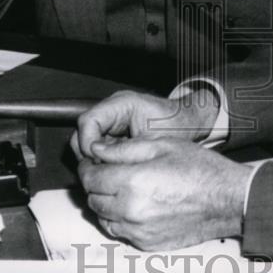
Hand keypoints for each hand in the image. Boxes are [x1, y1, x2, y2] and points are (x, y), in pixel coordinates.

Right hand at [71, 88, 219, 160]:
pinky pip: (98, 146)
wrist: (190, 123)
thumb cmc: (177, 125)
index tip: (97, 160)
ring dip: (95, 158)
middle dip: (89, 154)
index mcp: (121, 104)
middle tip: (104, 168)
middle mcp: (113, 109)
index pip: (88, 121)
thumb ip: (124, 149)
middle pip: (82, 131)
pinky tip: (116, 166)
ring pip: (87, 141)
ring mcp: (112, 121)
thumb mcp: (152, 139)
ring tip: (112, 168)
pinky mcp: (115, 132)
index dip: (88, 143)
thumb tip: (97, 160)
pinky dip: (103, 159)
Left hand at [77, 138, 250, 249]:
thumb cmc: (200, 170)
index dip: (87, 166)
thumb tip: (97, 150)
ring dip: (105, 202)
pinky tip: (133, 204)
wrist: (226, 200)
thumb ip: (124, 149)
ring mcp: (138, 230)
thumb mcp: (162, 145)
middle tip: (108, 171)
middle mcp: (131, 210)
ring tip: (122, 187)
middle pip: (93, 198)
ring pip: (102, 217)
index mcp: (133, 182)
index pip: (90, 177)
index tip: (92, 161)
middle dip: (96, 183)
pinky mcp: (145, 243)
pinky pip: (118, 232)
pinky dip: (118, 219)